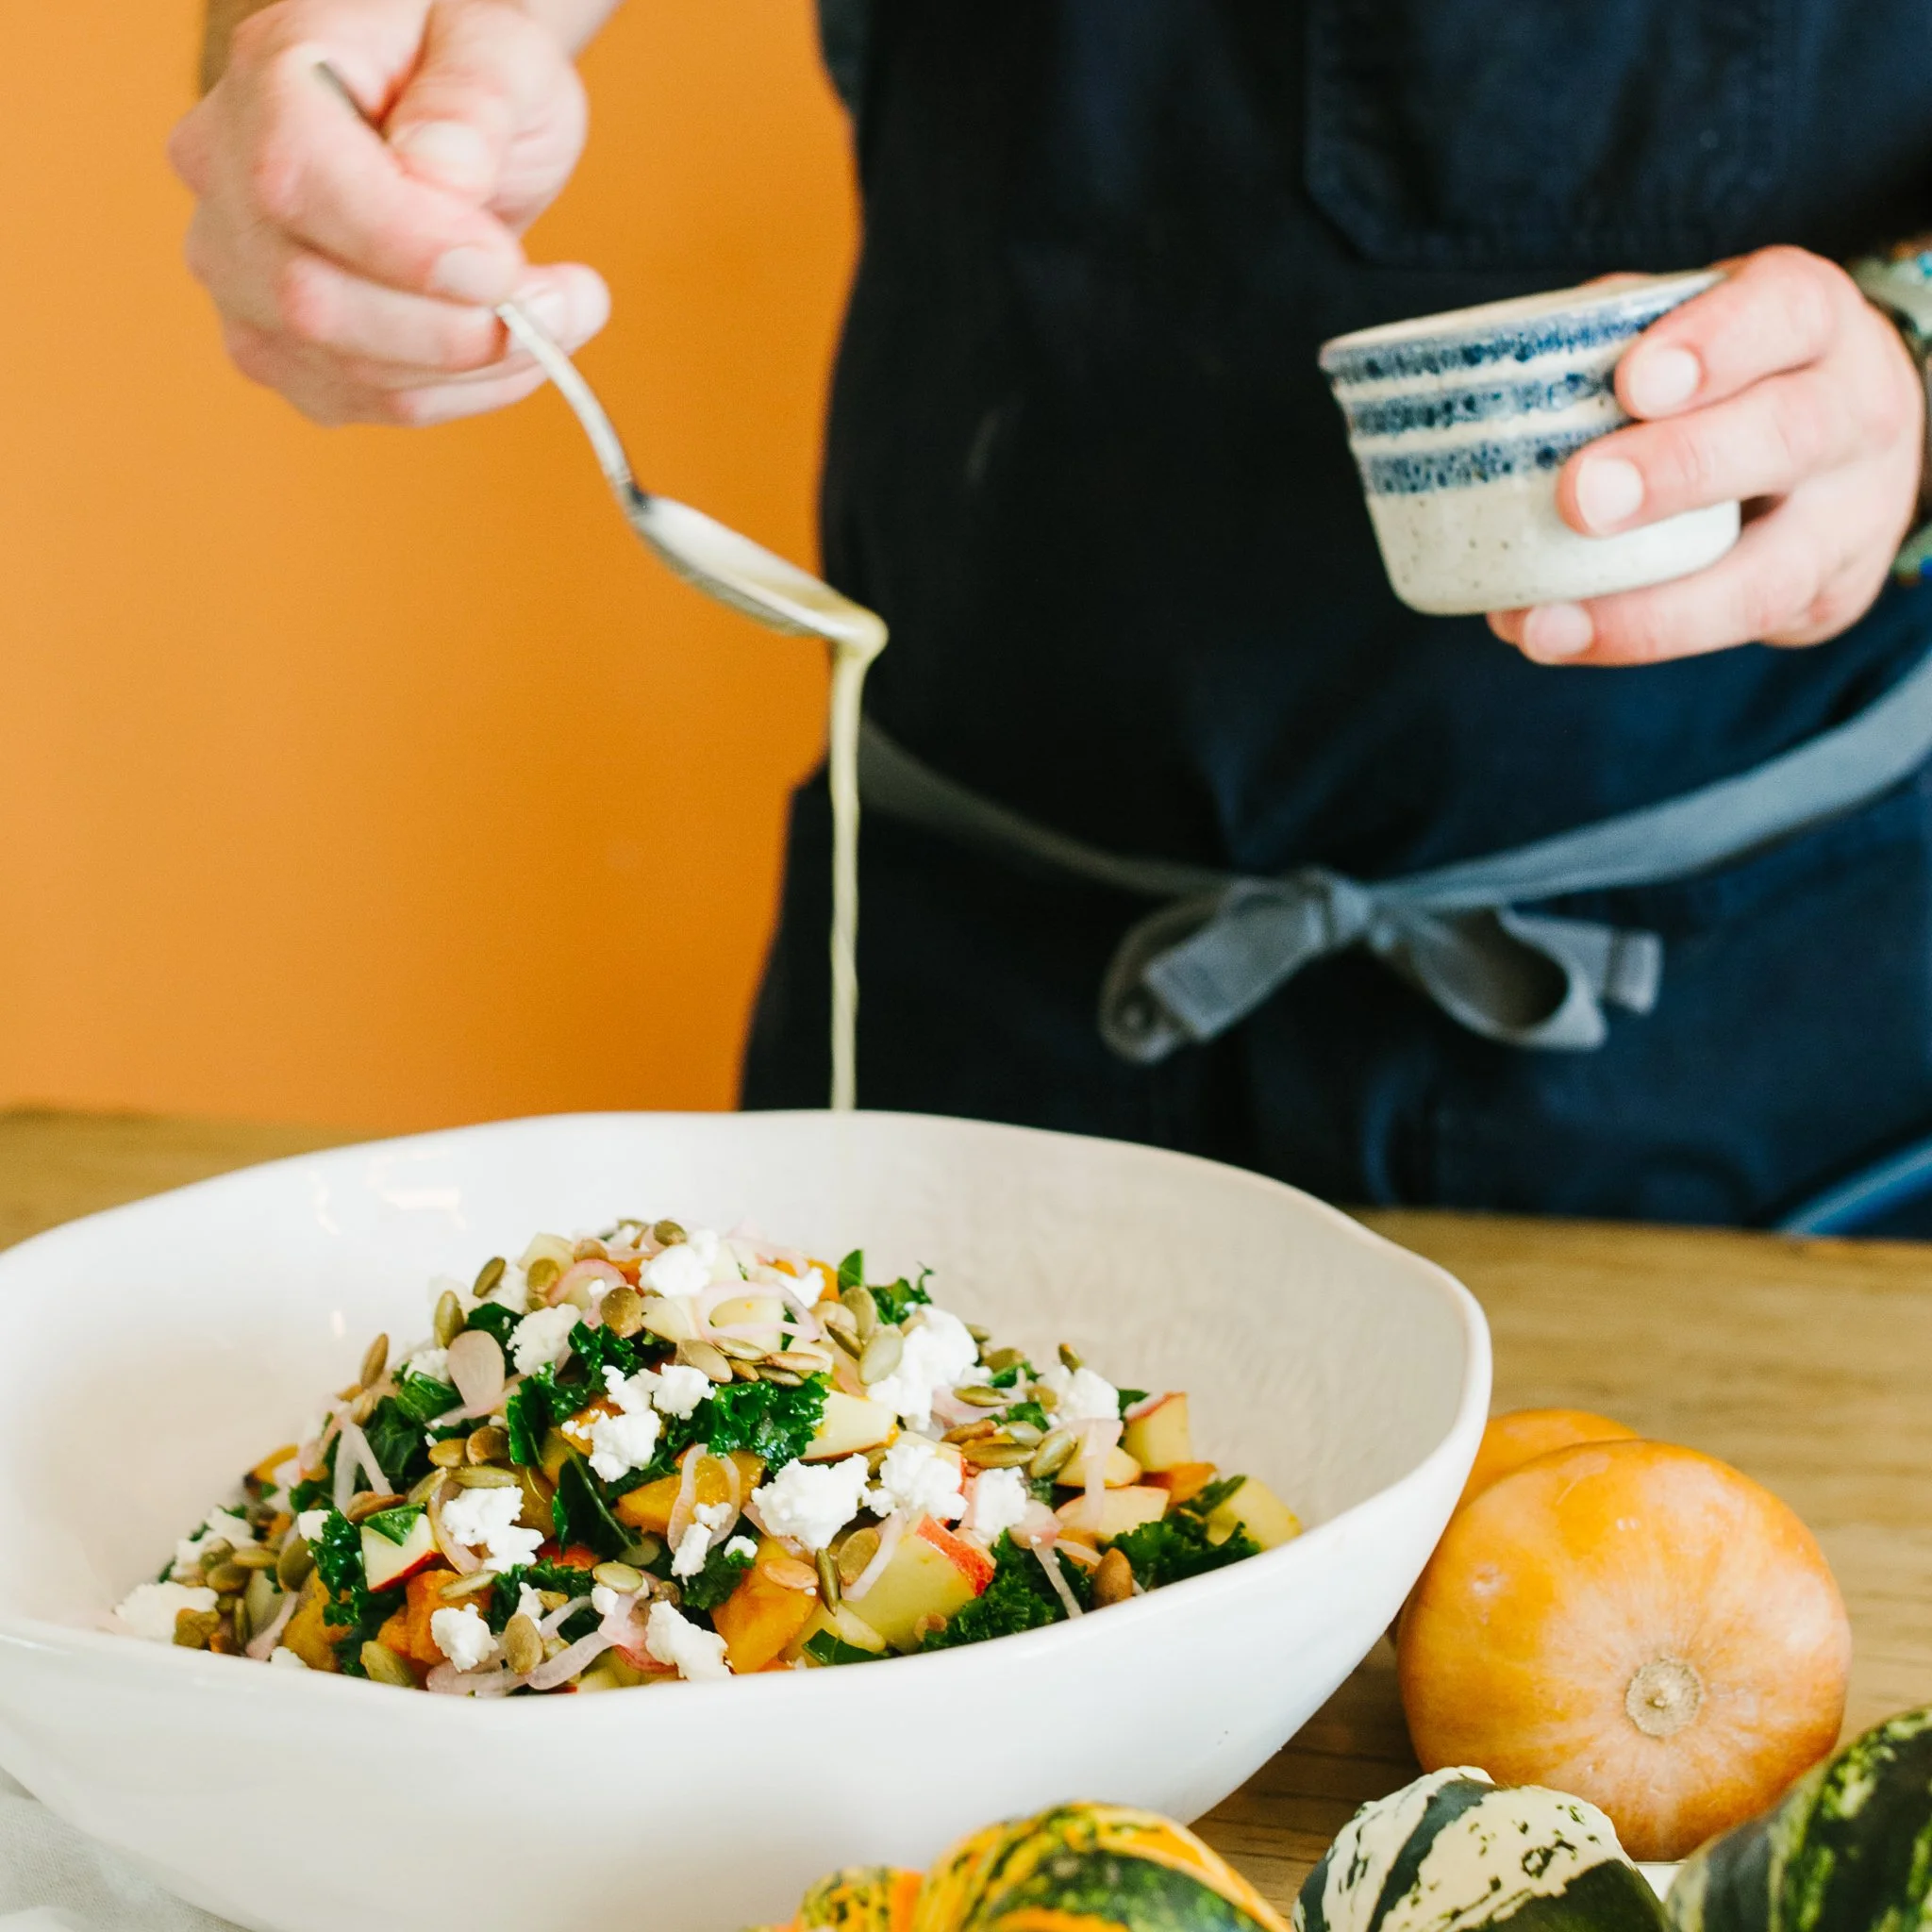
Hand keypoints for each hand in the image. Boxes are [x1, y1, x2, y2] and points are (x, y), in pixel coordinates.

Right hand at [168, 0, 608, 426]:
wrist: (439, 109)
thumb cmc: (459, 64)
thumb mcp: (493, 42)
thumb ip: (472, 95)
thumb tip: (445, 175)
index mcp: (267, 79)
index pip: (298, 182)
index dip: (406, 247)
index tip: (506, 265)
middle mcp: (224, 184)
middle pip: (313, 301)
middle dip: (459, 327)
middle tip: (572, 302)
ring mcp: (243, 279)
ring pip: (349, 371)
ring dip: (481, 367)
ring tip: (563, 312)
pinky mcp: (286, 351)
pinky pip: (374, 404)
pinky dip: (467, 393)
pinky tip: (518, 347)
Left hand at [1487, 247, 1925, 665]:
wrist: (1850, 448)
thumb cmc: (1735, 374)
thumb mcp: (1699, 327)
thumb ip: (1616, 337)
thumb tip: (1500, 385)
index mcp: (1812, 322)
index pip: (1784, 312)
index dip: (1714, 344)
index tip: (1634, 382)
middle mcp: (1853, 414)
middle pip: (1787, 438)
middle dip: (1679, 470)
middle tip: (1581, 498)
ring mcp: (1851, 518)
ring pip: (1770, 574)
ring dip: (1649, 610)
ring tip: (1545, 623)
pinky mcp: (1827, 598)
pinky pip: (1736, 628)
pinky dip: (1635, 639)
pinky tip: (1559, 639)